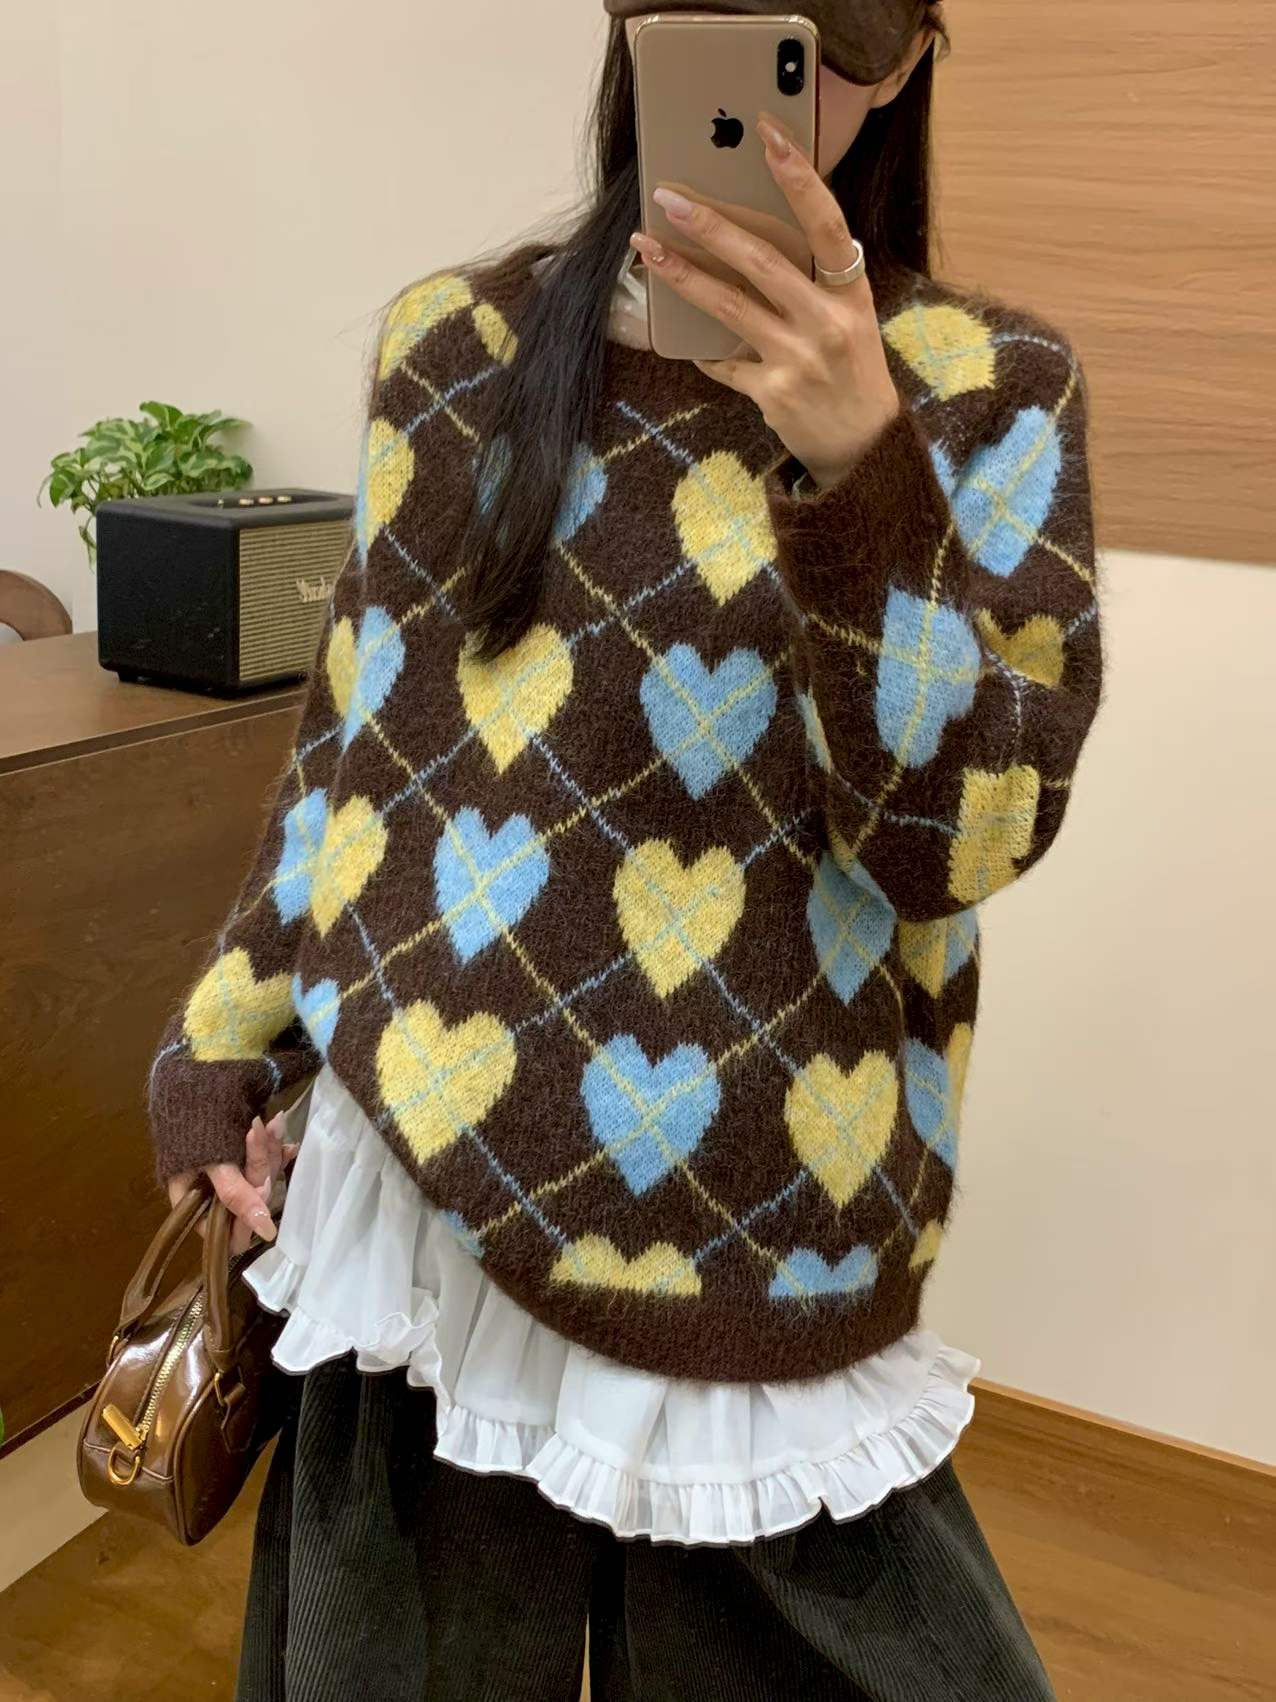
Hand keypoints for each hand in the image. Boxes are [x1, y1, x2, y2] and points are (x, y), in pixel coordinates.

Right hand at [166, 1113, 296, 1255]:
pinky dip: (272, 1147)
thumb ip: (236, 1195)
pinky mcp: (240, 1155)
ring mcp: (226, 1174)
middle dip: (260, 1168)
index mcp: (191, 1200)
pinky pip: (262, 1161)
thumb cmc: (192, 1120)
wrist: (193, 1074)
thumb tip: (266, 1233)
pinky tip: (280, 1131)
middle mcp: (208, 1193)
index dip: (246, 1220)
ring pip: (258, 1178)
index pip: (222, 1231)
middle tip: (260, 1133)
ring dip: (269, 1151)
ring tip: (273, 1122)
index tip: (262, 1190)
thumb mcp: (214, 1160)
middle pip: (246, 1201)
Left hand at [630, 114, 900, 488]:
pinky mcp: (773, 394)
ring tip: (647, 249)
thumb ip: (814, 282)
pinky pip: (724, 362)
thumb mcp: (849, 318)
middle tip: (669, 198)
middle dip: (711, 226)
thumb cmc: (850, 371)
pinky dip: (704, 350)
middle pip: (762, 261)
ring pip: (731, 306)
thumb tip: (751, 240)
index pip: (826, 224)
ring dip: (683, 275)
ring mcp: (799, 360)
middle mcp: (827, 323)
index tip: (768, 135)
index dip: (799, 178)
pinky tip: (684, 338)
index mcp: (850, 294)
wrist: (863, 447)